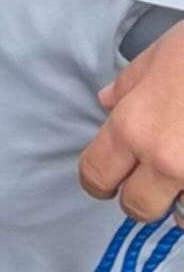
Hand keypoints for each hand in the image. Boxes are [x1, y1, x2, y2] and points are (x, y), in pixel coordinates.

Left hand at [80, 24, 183, 222]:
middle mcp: (165, 159)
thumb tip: (109, 101)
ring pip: (183, 215)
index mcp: (134, 127)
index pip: (96, 175)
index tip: (108, 181)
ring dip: (182, 203)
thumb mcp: (161, 55)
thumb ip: (130, 85)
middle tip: (154, 183)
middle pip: (138, 206)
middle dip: (142, 198)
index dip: (98, 180)